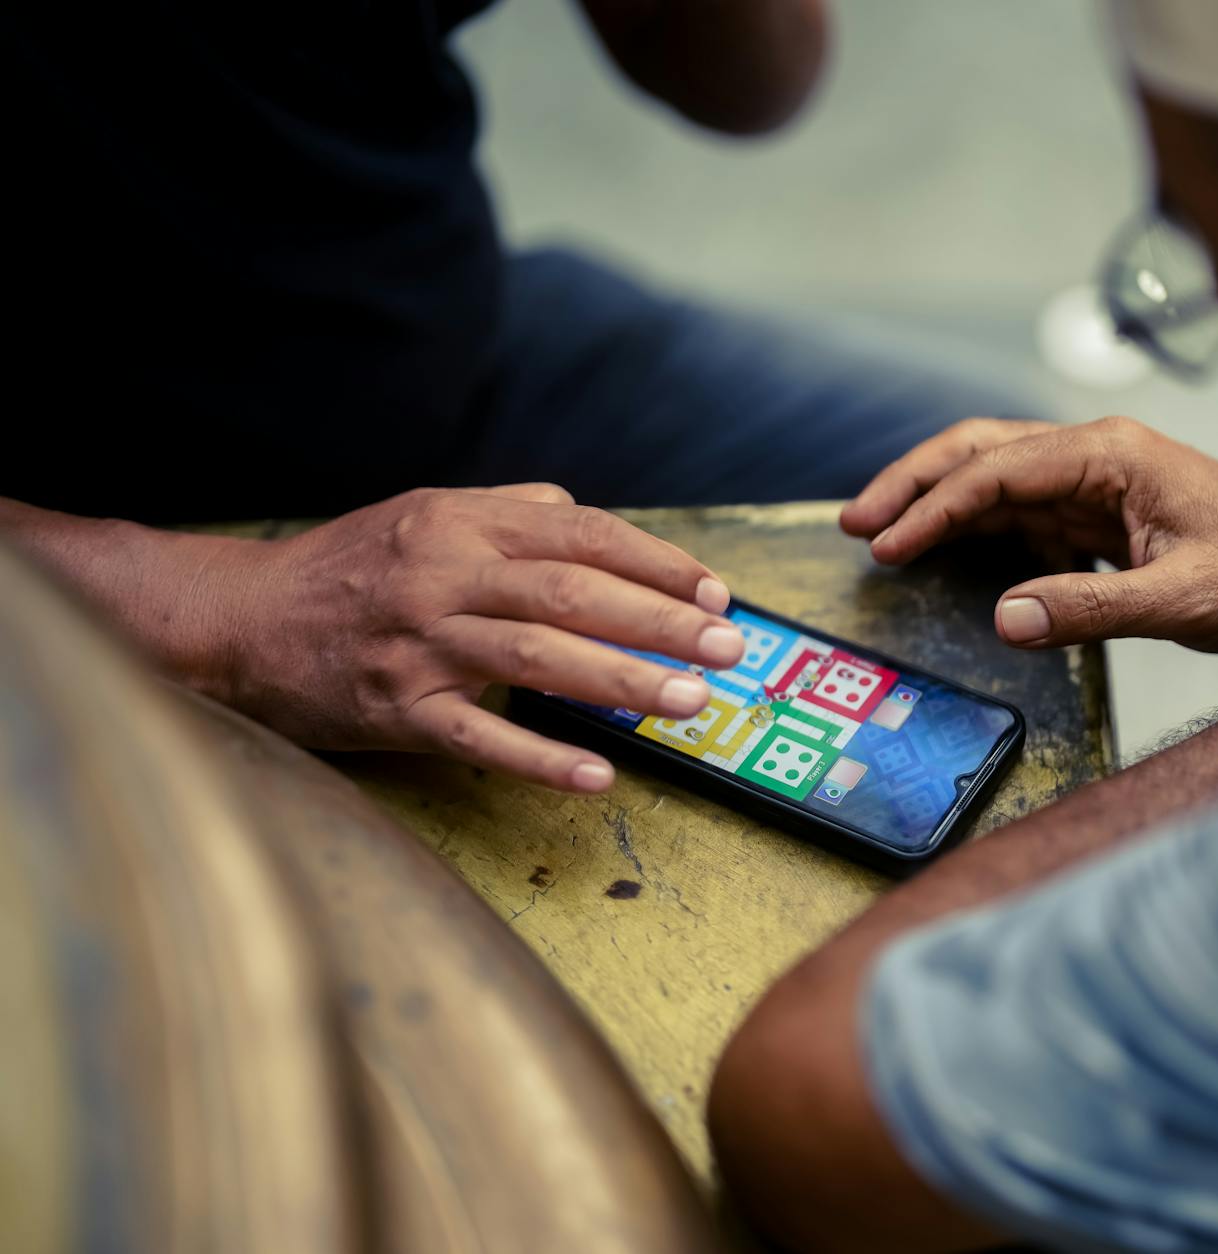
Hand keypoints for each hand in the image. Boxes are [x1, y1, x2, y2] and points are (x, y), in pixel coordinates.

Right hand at [204, 484, 746, 791]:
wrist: (241, 623)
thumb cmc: (348, 570)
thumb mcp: (423, 514)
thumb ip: (508, 511)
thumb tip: (584, 514)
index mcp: (460, 523)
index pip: (582, 535)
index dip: (656, 564)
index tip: (714, 594)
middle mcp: (444, 576)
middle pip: (573, 594)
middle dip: (662, 623)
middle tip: (729, 650)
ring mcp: (420, 646)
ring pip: (538, 660)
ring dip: (623, 682)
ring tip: (692, 703)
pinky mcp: (397, 711)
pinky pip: (480, 738)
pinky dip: (542, 759)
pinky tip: (598, 775)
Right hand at [841, 416, 1217, 650]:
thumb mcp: (1180, 601)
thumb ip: (1089, 609)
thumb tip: (1003, 619)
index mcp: (1113, 455)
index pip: (999, 470)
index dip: (934, 507)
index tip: (885, 543)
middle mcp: (1099, 454)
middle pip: (983, 451)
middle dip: (915, 484)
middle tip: (854, 523)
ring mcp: (1099, 479)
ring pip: (998, 477)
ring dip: (939, 504)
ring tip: (881, 535)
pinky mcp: (1104, 511)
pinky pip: (1025, 510)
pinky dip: (978, 527)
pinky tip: (948, 553)